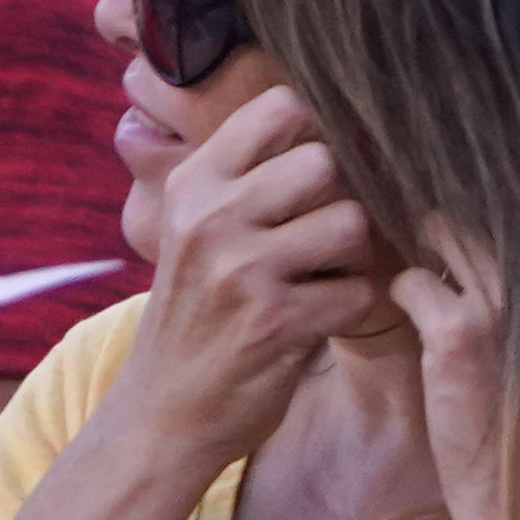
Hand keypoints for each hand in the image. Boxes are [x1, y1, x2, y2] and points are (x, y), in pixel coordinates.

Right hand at [112, 85, 389, 471]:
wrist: (162, 413)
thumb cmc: (196, 311)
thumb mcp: (195, 230)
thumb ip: (246, 176)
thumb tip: (335, 114)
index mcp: (193, 183)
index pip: (280, 106)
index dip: (315, 130)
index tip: (314, 170)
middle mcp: (212, 218)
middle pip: (324, 162)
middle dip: (338, 198)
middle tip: (322, 234)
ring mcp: (241, 270)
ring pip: (350, 222)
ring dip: (352, 255)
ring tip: (324, 275)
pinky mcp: (276, 322)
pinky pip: (357, 290)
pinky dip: (350, 307)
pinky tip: (319, 319)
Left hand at [396, 215, 511, 506]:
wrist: (519, 488)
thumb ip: (519, 289)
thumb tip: (474, 239)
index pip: (512, 208)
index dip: (474, 208)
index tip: (447, 221)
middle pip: (475, 209)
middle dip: (440, 216)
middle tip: (413, 232)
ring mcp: (498, 302)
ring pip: (440, 231)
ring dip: (417, 249)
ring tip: (405, 272)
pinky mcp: (458, 332)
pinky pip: (410, 282)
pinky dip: (400, 294)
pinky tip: (406, 319)